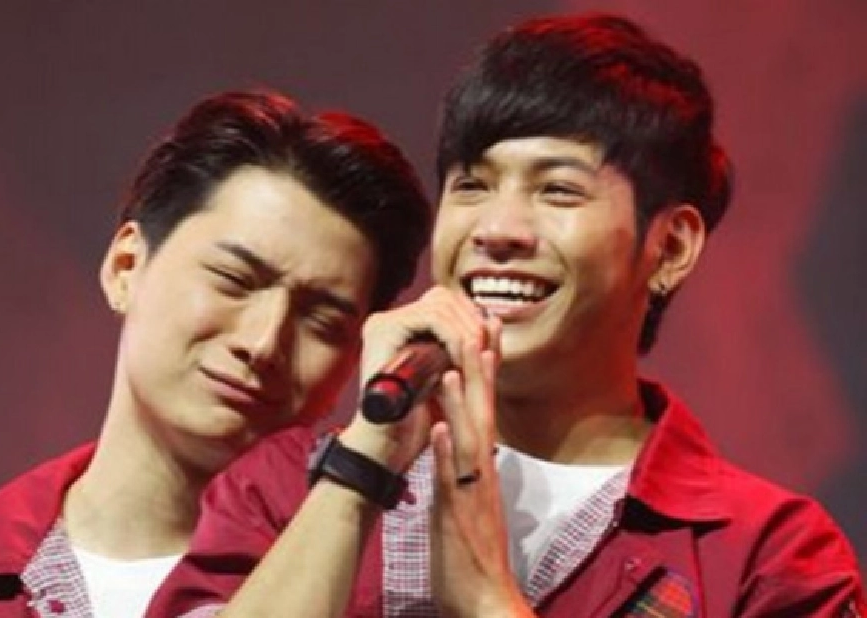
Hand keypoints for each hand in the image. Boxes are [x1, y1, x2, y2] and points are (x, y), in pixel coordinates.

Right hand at [339, 285, 492, 474]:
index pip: (445, 301)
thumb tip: (494, 320)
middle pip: (442, 297)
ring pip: (439, 305)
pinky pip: (430, 318)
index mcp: (403, 327)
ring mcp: (383, 323)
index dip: (470, 317)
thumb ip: (470, 350)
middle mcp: (389, 320)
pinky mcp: (383, 331)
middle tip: (483, 349)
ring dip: (464, 330)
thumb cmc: (417, 416)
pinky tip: (459, 358)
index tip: (486, 342)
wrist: (389, 441)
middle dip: (471, 321)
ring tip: (472, 357)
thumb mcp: (451, 375)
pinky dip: (452, 335)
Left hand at [429, 334, 532, 616]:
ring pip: (470, 441)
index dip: (486, 369)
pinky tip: (439, 429)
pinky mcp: (457, 517)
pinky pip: (452, 482)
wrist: (481, 600)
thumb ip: (460, 465)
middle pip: (484, 412)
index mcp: (482, 468)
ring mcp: (472, 494)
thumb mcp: (464, 498)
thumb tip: (450, 433)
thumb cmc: (469, 551)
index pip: (486, 408)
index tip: (485, 329)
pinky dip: (447, 454)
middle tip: (483, 322)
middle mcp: (482, 474)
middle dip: (482, 368)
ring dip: (462, 403)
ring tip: (455, 363)